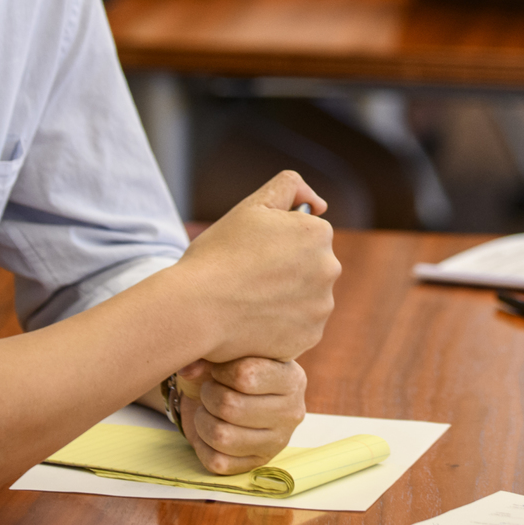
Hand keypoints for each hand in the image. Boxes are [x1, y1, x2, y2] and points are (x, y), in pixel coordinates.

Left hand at [174, 357, 307, 474]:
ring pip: (221, 436)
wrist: (230, 399)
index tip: (218, 370)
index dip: (220, 371)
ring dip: (203, 420)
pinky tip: (208, 431)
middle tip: (209, 390)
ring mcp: (276, 443)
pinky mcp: (256, 465)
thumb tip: (189, 370)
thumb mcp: (227, 355)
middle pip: (230, 406)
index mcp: (292, 379)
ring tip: (207, 410)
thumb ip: (210, 357)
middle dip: (208, 395)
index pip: (245, 375)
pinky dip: (203, 445)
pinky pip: (217, 461)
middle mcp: (291, 413)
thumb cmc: (232, 373)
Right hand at [178, 171, 338, 362]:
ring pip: (306, 297)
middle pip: (310, 266)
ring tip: (250, 299)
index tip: (253, 252)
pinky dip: (281, 325)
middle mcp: (329, 269)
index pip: (306, 235)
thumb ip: (290, 187)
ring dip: (286, 298)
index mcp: (318, 234)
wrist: (195, 308)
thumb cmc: (218, 253)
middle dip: (287, 270)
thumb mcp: (252, 205)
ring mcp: (321, 306)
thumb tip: (319, 205)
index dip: (277, 242)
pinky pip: (299, 327)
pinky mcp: (309, 337)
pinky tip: (255, 320)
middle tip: (249, 277)